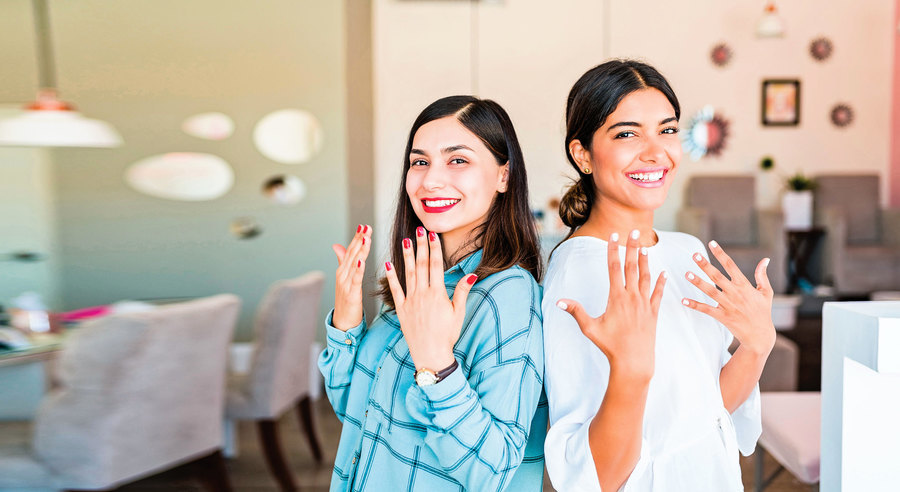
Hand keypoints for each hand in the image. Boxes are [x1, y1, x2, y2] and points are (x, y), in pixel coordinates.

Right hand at [331, 224, 371, 330]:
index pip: (350, 250)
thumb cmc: (346, 300)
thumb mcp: (345, 278)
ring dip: (360, 250)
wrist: (343, 322)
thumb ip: (342, 261)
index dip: (357, 238)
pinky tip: (361, 261)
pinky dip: (358, 269)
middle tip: (367, 227)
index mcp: (343, 270)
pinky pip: (355, 279)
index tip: (364, 226)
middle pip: (352, 253)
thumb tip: (337, 245)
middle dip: (360, 239)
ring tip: (366, 238)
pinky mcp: (351, 293)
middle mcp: (342, 274)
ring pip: (354, 263)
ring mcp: (345, 283)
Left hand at [384, 227, 476, 370]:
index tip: (432, 235)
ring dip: (407, 256)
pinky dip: (391, 276)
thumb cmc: (447, 335)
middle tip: (419, 230)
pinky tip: (388, 264)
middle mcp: (422, 295)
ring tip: (405, 241)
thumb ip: (462, 291)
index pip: (435, 266)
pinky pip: (395, 290)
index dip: (434, 249)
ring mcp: (410, 301)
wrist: (430, 354)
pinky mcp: (401, 309)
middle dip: (420, 246)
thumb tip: (472, 274)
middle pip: (421, 265)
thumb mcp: (458, 313)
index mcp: (437, 294)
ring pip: (408, 274)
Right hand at [556, 230, 665, 380]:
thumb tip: (558, 301)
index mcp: (617, 298)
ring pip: (646, 277)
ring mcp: (644, 304)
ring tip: (645, 247)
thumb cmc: (610, 346)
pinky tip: (664, 273)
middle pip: (632, 267)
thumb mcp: (590, 328)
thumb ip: (576, 311)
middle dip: (632, 248)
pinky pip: (657, 294)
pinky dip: (661, 282)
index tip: (613, 236)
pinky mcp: (653, 313)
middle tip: (634, 231)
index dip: (613, 250)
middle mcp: (632, 297)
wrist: (634, 362)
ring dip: (645, 261)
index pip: (614, 268)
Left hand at [682, 240, 775, 355]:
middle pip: (717, 276)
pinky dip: (695, 305)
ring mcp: (728, 305)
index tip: (711, 243)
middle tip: (695, 255)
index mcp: (745, 286)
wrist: (760, 336)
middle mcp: (735, 294)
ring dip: (698, 282)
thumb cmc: (763, 312)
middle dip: (705, 265)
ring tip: (687, 273)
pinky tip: (684, 300)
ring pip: (710, 291)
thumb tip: (765, 260)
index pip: (731, 266)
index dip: (720, 254)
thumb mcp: (766, 292)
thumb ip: (762, 275)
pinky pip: (706, 309)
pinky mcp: (722, 317)